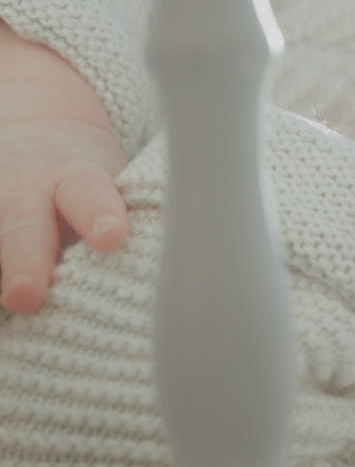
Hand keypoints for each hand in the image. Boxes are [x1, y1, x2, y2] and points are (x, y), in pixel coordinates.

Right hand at [0, 21, 127, 312]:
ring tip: (8, 309)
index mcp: (76, 177)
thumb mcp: (125, 179)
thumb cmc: (96, 180)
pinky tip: (5, 329)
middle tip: (27, 297)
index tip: (111, 237)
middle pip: (21, 226)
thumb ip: (156, 213)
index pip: (87, 193)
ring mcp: (0, 214)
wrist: (41, 137)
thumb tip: (220, 257)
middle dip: (24, 261)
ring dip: (0, 273)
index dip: (97, 214)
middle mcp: (24, 193)